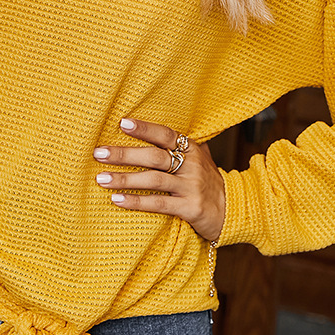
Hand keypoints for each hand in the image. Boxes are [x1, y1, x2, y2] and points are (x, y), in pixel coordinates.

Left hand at [93, 117, 225, 241]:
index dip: (144, 128)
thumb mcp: (201, 158)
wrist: (236, 210)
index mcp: (192, 149)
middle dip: (124, 155)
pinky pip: (159, 204)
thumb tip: (152, 127)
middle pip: (154, 156)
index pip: (165, 134)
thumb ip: (181, 144)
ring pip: (154, 180)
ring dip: (125, 179)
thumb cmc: (208, 182)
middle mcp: (192, 165)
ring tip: (101, 179)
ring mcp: (191, 187)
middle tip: (98, 153)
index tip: (122, 123)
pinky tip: (117, 200)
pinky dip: (137, 202)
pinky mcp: (191, 208)